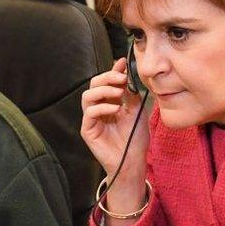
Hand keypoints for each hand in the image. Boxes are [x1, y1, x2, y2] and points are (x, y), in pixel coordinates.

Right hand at [80, 58, 149, 181]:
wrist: (133, 161)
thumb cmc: (135, 138)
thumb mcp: (137, 109)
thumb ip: (130, 91)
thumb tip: (124, 69)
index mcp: (109, 101)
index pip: (105, 81)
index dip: (112, 71)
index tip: (123, 64)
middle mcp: (98, 108)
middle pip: (93, 84)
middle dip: (107, 78)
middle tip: (121, 78)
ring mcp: (91, 119)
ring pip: (88, 96)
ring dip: (104, 91)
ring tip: (119, 94)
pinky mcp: (87, 130)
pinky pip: (89, 113)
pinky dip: (102, 107)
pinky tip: (116, 109)